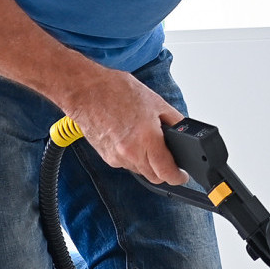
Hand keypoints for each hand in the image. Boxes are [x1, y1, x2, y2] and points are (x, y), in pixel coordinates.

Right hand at [58, 67, 187, 184]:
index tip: (182, 174)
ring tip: (146, 140)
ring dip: (147, 162)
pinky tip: (131, 138)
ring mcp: (117, 157)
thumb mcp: (155, 101)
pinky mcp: (107, 157)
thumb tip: (184, 133)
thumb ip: (173, 120)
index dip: (178, 177)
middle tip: (168, 158)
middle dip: (163, 171)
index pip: (167, 173)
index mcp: (147, 139)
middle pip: (154, 177)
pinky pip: (126, 163)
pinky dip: (132, 156)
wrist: (86, 91)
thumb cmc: (116, 91)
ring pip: (139, 171)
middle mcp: (131, 153)